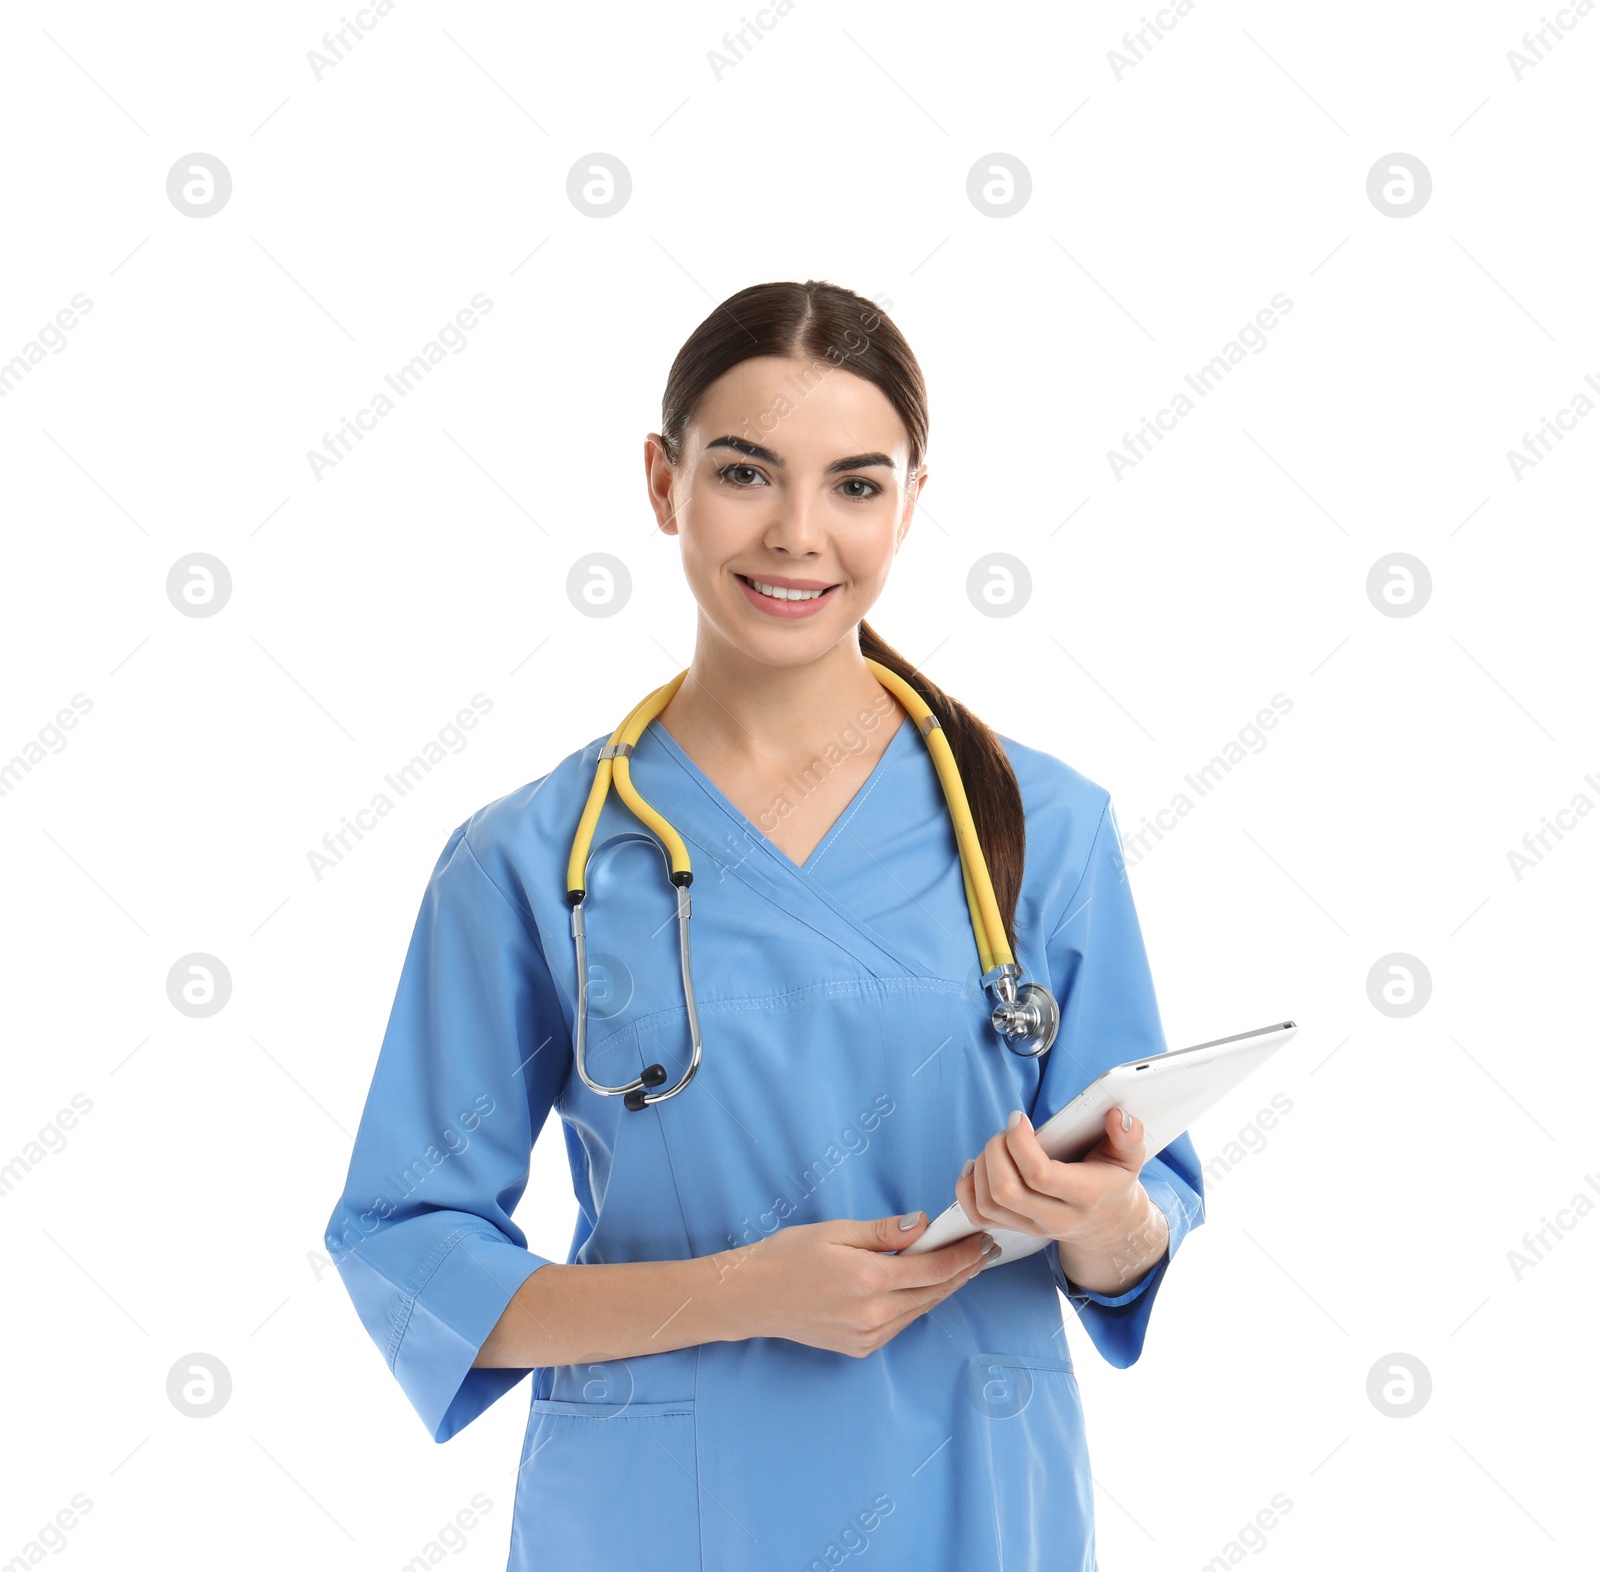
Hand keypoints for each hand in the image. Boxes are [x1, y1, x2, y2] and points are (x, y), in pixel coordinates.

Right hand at [715, 1211, 996, 1358]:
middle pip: (934, 1292)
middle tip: (984, 1252)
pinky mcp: (860, 1347)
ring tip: (963, 1267)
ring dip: (944, 1288)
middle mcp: (873, 1315)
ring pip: (921, 1310)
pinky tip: (925, 1287)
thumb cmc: (787, 1256)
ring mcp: (867, 1336)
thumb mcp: (834, 1232)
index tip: (982, 1240)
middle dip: (963, 1271)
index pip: (934, 1269)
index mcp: (869, 1280)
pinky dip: (918, 1304)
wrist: (751, 1298)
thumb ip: (883, 1232)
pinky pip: (901, 1324)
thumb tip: (923, 1224)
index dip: (963, 1255)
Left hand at [955, 1106, 1166, 1288]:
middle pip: (1006, 1191)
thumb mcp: (1130, 1158)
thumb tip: (1119, 1117)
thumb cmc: (1113, 1182)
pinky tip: (977, 1166)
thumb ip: (1129, 1136)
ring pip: (988, 1203)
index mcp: (1084, 1195)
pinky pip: (978, 1217)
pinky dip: (967, 1189)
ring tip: (996, 1145)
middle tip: (1007, 1131)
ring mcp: (1033, 1227)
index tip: (1018, 1119)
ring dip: (981, 1166)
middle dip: (995, 1151)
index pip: (1039, 1174)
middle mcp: (1055, 1218)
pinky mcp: (1015, 1229)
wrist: (1109, 1225)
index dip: (1019, 1142)